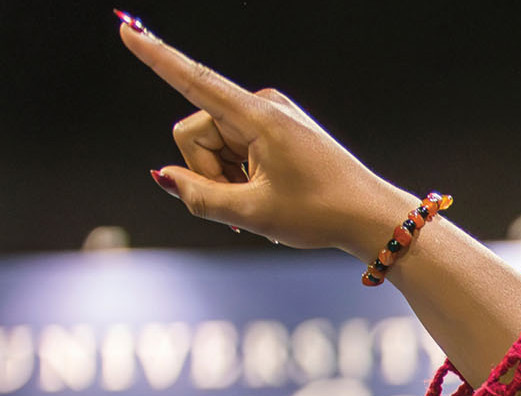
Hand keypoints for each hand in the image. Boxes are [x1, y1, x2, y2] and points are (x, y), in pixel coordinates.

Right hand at [120, 19, 415, 257]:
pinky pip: (233, 150)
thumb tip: (163, 176)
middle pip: (194, 133)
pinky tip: (268, 195)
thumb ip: (198, 196)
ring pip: (211, 146)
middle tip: (245, 203)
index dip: (157, 57)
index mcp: (259, 117)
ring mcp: (269, 116)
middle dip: (206, 171)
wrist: (371, 217)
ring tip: (262, 200)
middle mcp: (262, 106)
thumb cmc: (321, 214)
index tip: (126, 30)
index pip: (195, 80)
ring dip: (224, 178)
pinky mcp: (274, 130)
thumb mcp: (253, 213)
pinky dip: (239, 177)